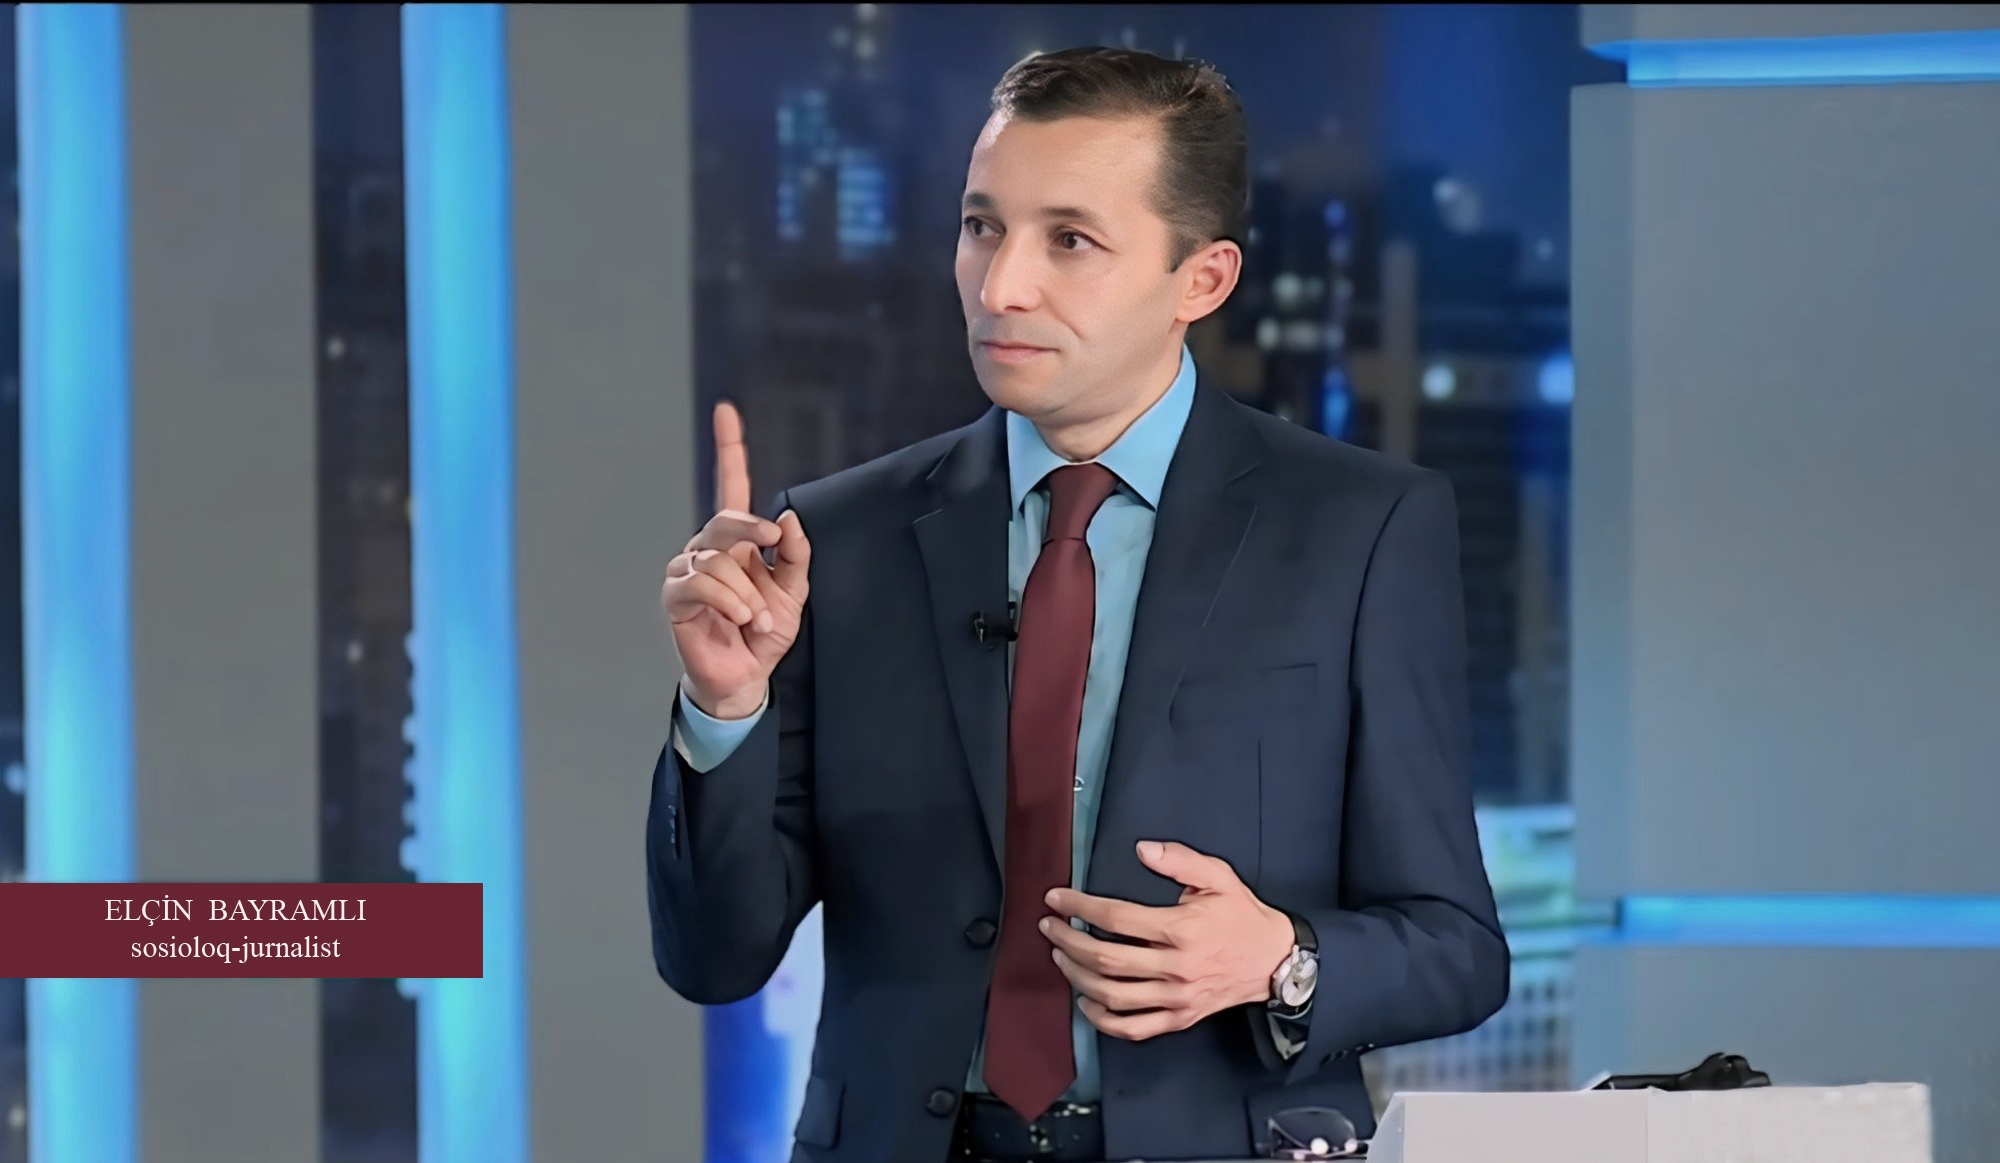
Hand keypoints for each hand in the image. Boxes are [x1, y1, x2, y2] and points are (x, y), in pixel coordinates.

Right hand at [661, 402, 810, 718]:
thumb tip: (788, 518)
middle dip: (752, 530)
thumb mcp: (794, 592)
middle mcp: (708, 548)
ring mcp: (687, 570)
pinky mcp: (675, 596)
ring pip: (718, 558)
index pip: (732, 486)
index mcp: (737, 540)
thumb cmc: (764, 631)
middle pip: (726, 518)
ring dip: (747, 591)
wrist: (746, 675)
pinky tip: (739, 618)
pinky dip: (729, 600)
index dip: (730, 448)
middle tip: (774, 545)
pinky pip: (702, 582)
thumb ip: (795, 555)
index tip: (727, 411)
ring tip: (756, 617)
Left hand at [1041, 840, 1295, 1041]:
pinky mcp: (1179, 1018)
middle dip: (1069, 941)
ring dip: (1078, 977)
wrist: (1274, 961)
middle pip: (1107, 959)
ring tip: (1060, 957)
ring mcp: (1176, 998)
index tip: (1057, 899)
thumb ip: (1179, 860)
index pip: (1117, 918)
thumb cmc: (1242, 916)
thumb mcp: (1218, 877)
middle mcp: (1176, 967)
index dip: (1080, 906)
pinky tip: (1085, 1002)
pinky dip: (1102, 1020)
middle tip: (1049, 927)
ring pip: (1113, 996)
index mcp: (1182, 929)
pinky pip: (1133, 1028)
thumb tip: (1142, 849)